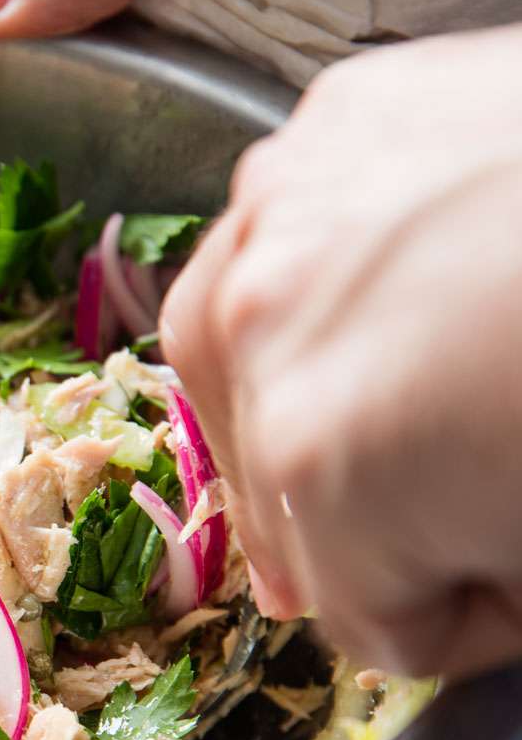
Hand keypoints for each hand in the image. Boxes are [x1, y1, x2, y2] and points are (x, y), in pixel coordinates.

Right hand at [161, 25, 521, 677]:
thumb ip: (487, 603)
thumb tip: (444, 596)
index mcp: (314, 459)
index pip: (356, 615)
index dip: (452, 616)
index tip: (511, 581)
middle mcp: (255, 328)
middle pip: (274, 490)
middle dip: (367, 504)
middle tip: (468, 476)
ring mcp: (283, 210)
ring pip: (244, 359)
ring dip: (316, 390)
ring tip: (422, 373)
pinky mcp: (334, 123)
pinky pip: (286, 248)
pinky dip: (339, 282)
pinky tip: (428, 274)